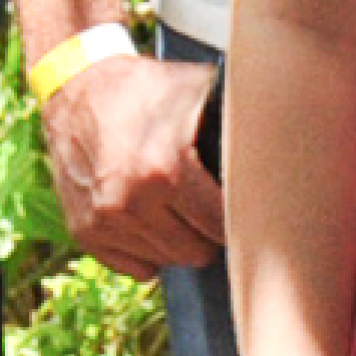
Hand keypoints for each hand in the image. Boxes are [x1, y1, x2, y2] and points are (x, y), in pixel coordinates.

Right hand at [41, 50, 224, 276]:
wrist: (75, 87)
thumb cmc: (142, 88)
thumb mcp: (193, 88)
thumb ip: (235, 114)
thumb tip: (280, 130)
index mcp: (165, 168)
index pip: (221, 224)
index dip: (236, 216)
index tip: (240, 206)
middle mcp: (131, 201)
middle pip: (196, 251)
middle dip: (208, 232)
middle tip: (208, 207)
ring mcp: (105, 221)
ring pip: (167, 262)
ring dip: (178, 241)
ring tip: (177, 207)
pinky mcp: (85, 233)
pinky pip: (136, 267)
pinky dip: (148, 250)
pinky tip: (149, 217)